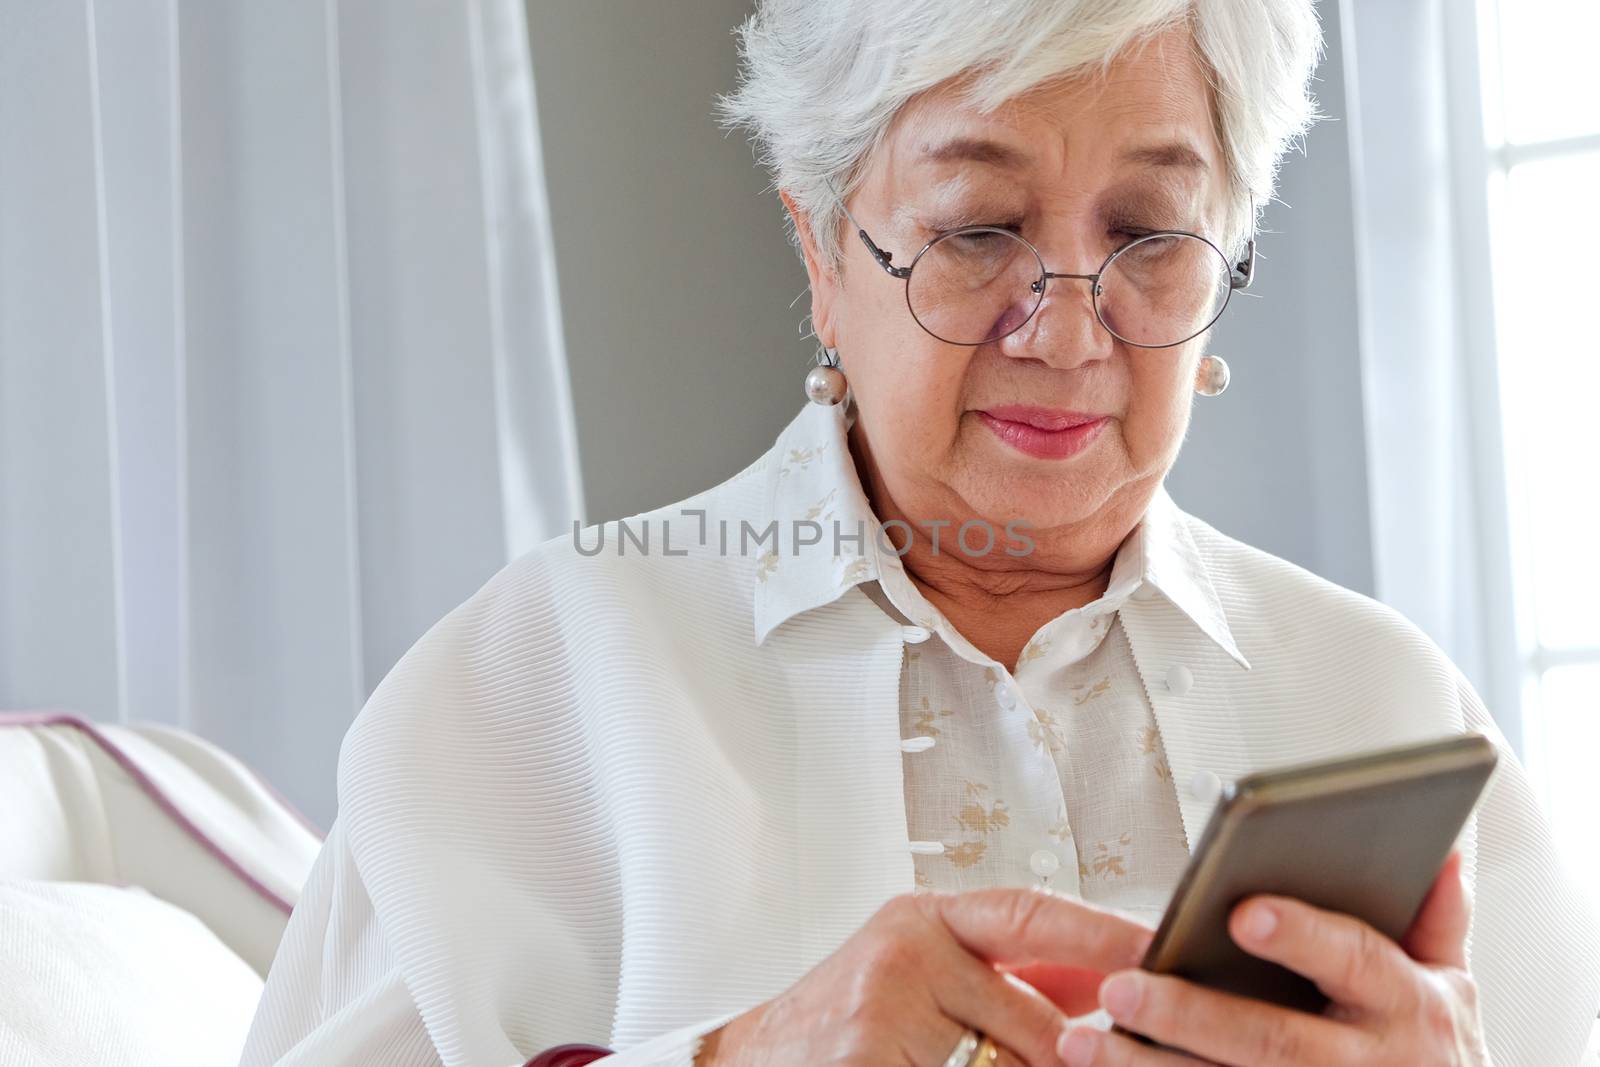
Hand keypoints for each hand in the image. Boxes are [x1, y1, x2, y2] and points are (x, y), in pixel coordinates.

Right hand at [695, 887, 1153, 1065]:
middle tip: (1102, 1057)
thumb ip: (1006, 978)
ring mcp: (883, 1007)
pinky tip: (947, 1063)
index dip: (1102, 934)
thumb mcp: (922, 981)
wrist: (751, 1064)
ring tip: (965, 1050)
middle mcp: (904, 949)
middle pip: (1036, 1017)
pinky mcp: (869, 1054)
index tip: (1163, 950)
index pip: (1030, 914)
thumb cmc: (845, 1028)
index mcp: (923, 919)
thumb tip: (1111, 991)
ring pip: (1008, 1062)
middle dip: (1069, 1057)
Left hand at [1058, 852, 1489, 1065]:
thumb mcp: (1449, 985)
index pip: (1352, 958)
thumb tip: (1436, 845)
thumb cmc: (1431, 1056)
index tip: (1243, 912)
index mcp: (1409, 1005)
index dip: (1301, 936)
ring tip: (1083, 1042)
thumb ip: (1435, 916)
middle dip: (1190, 1016)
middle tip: (1120, 988)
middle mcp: (1368, 1062)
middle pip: (1272, 1039)